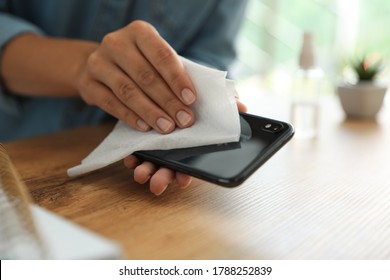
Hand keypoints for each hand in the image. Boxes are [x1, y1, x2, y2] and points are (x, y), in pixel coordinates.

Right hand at [77, 20, 196, 133]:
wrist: (99, 65)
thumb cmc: (139, 63)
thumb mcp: (153, 58)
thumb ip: (169, 73)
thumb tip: (189, 103)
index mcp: (139, 32)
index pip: (161, 55)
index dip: (177, 79)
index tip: (191, 100)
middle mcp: (116, 43)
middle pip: (145, 76)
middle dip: (168, 101)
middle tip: (184, 119)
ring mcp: (98, 62)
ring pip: (128, 91)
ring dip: (150, 112)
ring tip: (167, 127)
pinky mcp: (87, 83)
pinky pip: (111, 103)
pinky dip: (130, 117)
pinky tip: (145, 127)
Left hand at [124, 99, 247, 194]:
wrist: (174, 78)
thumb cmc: (200, 96)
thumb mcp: (215, 97)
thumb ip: (228, 104)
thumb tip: (243, 108)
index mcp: (193, 145)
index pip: (190, 165)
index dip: (186, 174)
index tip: (182, 180)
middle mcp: (175, 148)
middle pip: (169, 168)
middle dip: (163, 177)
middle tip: (157, 184)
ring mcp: (158, 144)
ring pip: (152, 162)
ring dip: (146, 170)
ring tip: (141, 173)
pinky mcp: (142, 135)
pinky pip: (136, 149)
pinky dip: (133, 156)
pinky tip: (130, 158)